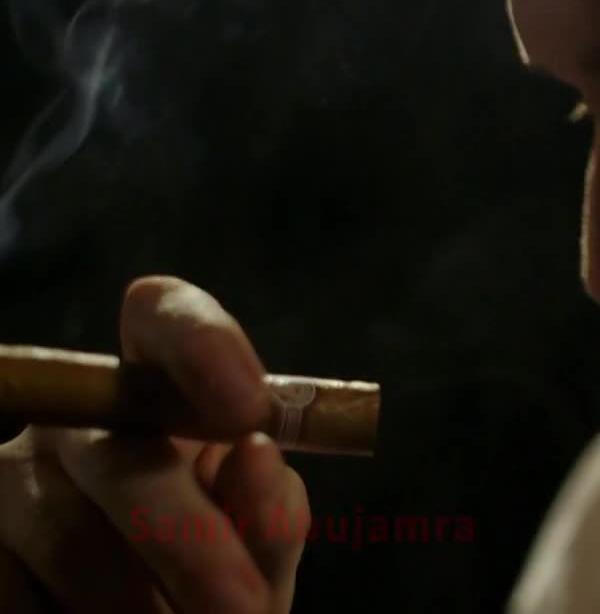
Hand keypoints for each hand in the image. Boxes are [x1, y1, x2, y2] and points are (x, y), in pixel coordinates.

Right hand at [0, 276, 308, 612]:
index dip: (203, 345)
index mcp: (157, 393)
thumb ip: (271, 508)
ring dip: (138, 606)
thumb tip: (257, 451)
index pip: (163, 317)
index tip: (249, 411)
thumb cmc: (217, 580)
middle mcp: (73, 418)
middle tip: (246, 609)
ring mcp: (7, 478)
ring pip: (67, 535)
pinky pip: (16, 590)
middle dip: (193, 542)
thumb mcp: (256, 547)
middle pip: (120, 454)